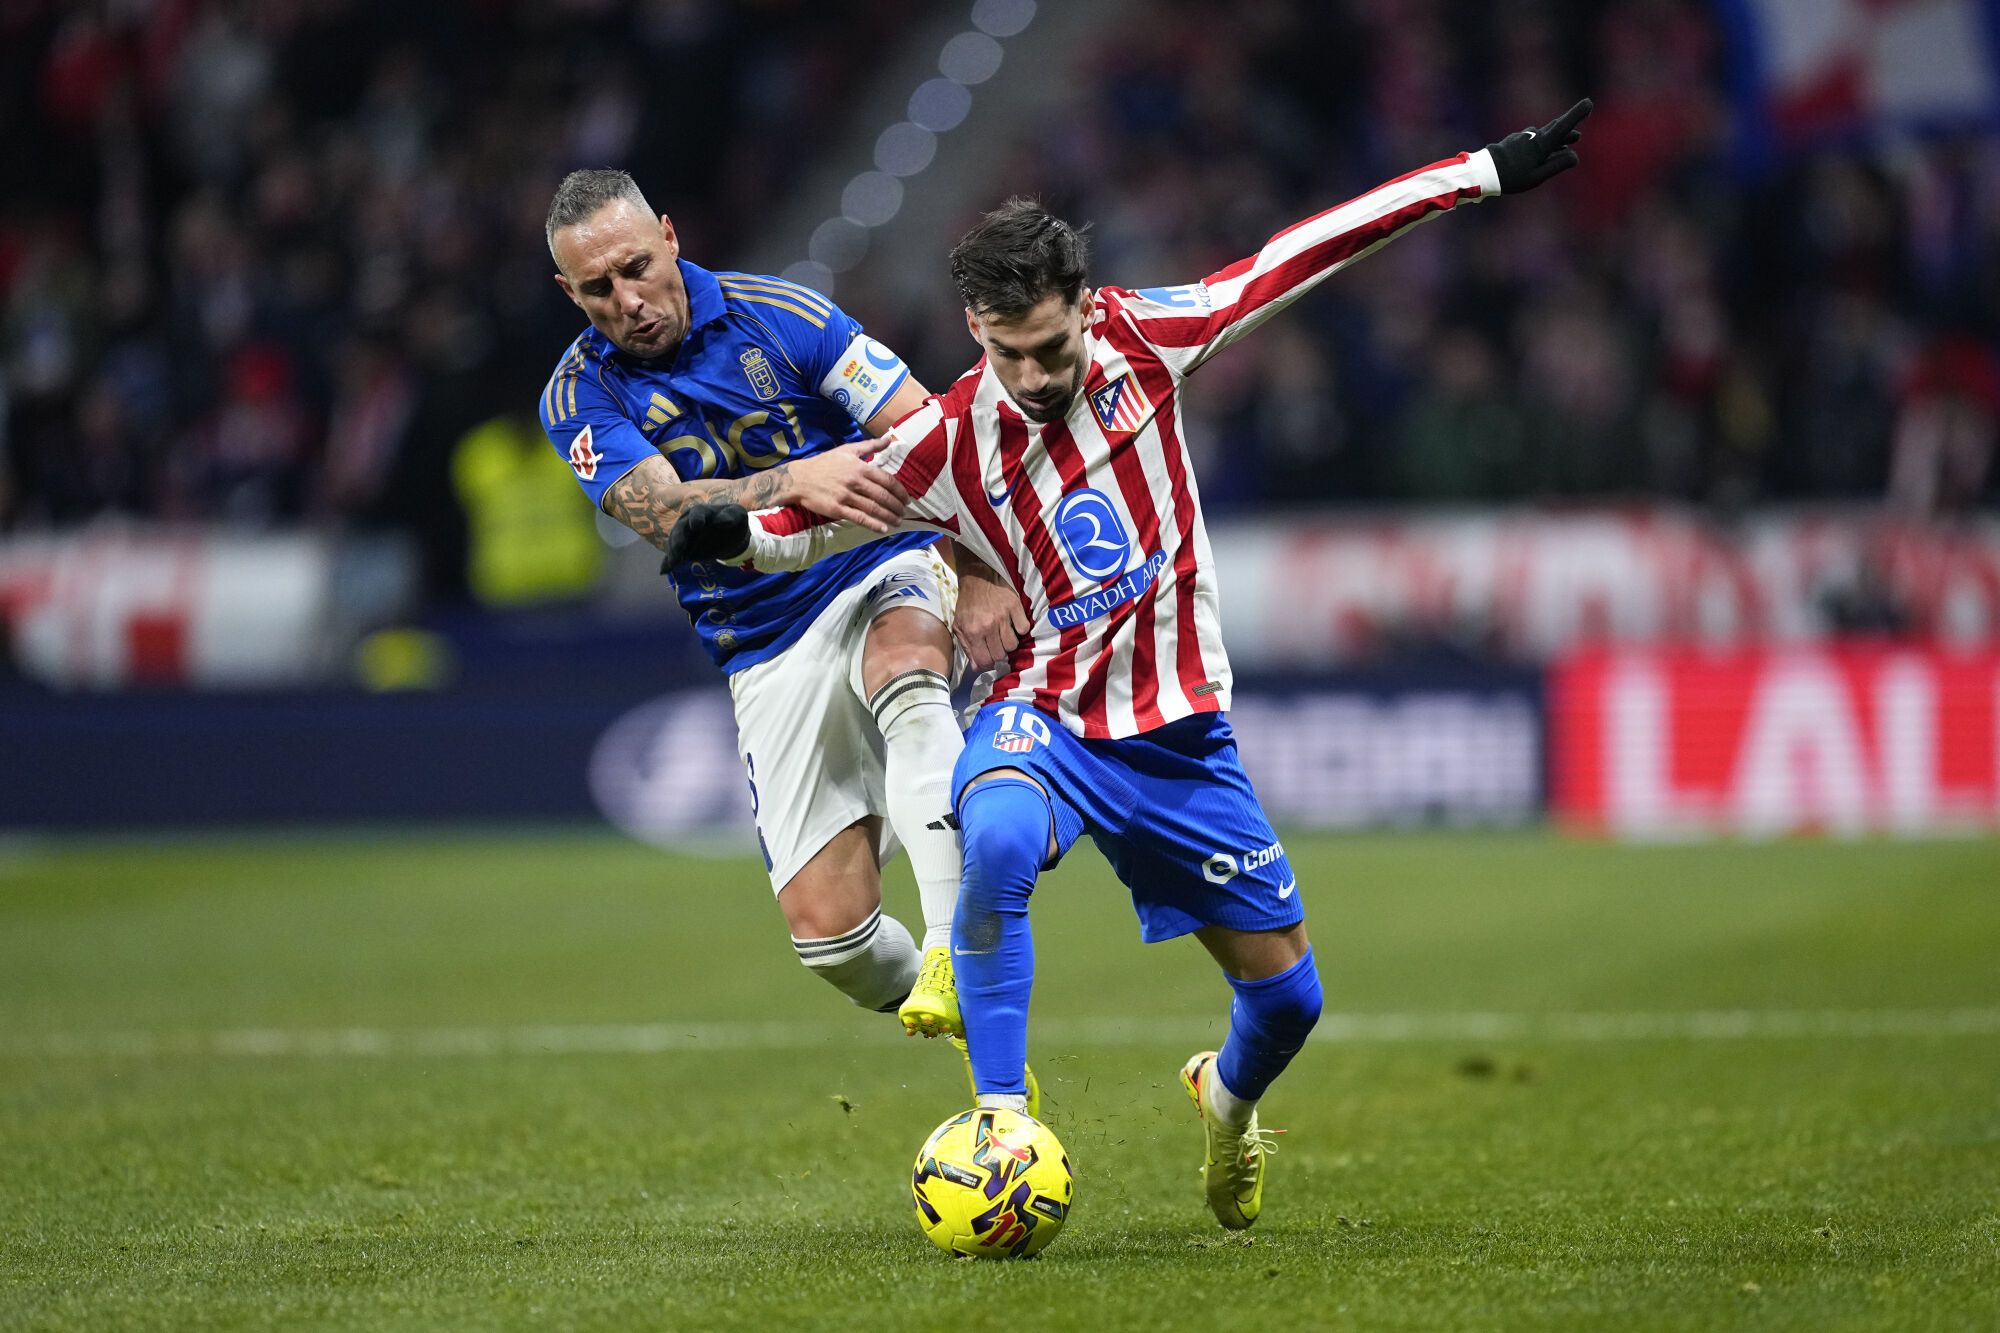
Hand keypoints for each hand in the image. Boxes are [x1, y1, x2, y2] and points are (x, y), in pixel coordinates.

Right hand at [662, 502, 750, 570]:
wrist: (728, 535)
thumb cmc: (733, 521)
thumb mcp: (738, 515)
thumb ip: (731, 516)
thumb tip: (725, 521)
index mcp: (702, 512)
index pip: (697, 513)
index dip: (696, 519)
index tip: (696, 526)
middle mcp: (688, 521)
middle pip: (681, 529)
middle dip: (678, 539)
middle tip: (679, 550)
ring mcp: (683, 536)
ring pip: (675, 543)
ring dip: (673, 553)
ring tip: (674, 564)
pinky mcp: (682, 549)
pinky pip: (673, 555)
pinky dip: (668, 563)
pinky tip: (664, 571)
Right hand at [789, 441, 908, 533]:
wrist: (799, 478)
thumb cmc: (825, 463)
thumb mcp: (847, 450)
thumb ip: (871, 445)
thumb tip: (890, 439)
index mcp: (860, 467)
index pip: (887, 480)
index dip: (899, 491)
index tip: (906, 499)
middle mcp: (855, 481)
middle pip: (883, 496)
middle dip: (896, 506)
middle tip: (904, 512)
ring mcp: (846, 496)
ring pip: (873, 508)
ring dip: (889, 516)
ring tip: (897, 521)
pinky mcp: (837, 509)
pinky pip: (859, 518)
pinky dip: (873, 524)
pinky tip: (883, 529)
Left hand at [953, 553, 1029, 671]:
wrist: (977, 577)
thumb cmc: (967, 603)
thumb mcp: (959, 625)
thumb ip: (966, 647)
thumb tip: (976, 668)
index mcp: (972, 632)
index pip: (984, 661)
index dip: (987, 663)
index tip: (988, 657)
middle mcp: (987, 626)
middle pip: (1000, 655)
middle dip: (998, 653)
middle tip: (996, 644)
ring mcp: (1003, 617)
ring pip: (1013, 645)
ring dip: (1009, 643)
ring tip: (1004, 635)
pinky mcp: (1015, 607)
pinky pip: (1024, 629)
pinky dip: (1020, 630)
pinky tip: (1013, 625)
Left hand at [1485, 98, 1591, 192]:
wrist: (1483, 172)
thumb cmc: (1511, 177)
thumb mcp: (1537, 176)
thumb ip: (1557, 165)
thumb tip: (1575, 157)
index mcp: (1541, 144)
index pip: (1563, 126)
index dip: (1576, 114)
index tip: (1588, 102)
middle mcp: (1533, 136)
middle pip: (1556, 128)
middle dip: (1570, 127)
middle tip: (1583, 124)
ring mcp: (1523, 137)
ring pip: (1545, 134)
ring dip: (1558, 137)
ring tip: (1572, 139)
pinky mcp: (1515, 141)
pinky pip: (1534, 139)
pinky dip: (1544, 142)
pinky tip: (1545, 150)